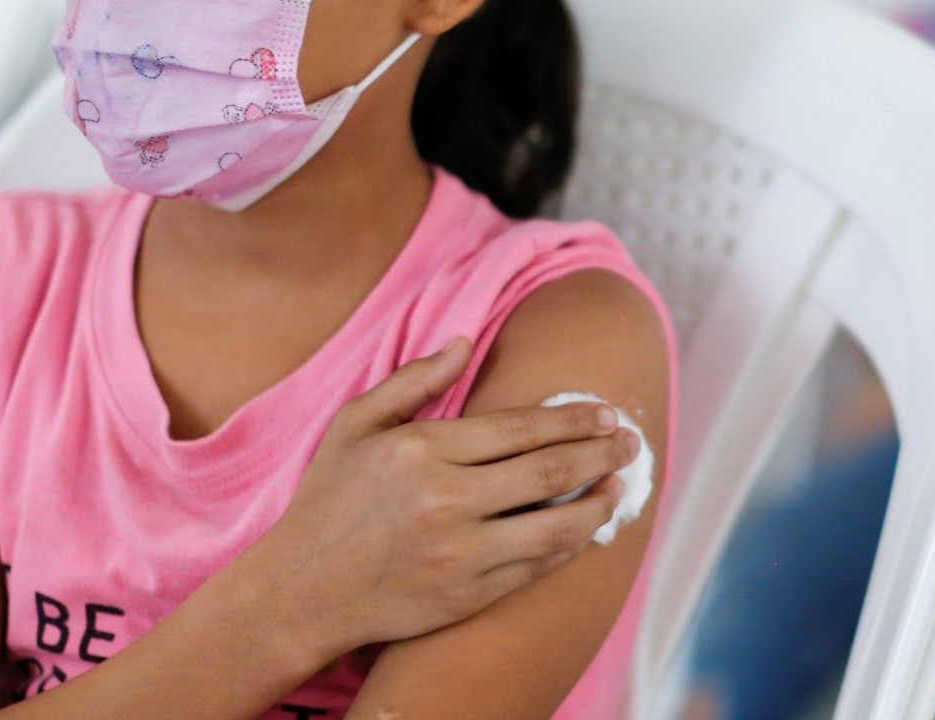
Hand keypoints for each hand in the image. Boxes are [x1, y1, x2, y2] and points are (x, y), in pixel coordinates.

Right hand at [247, 338, 641, 663]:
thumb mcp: (355, 426)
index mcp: (422, 450)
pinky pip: (536, 567)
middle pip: (549, 472)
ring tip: (620, 485)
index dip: (573, 419)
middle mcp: (445, 500)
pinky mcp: (468, 595)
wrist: (302, 592)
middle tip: (631, 441)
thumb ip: (413, 380)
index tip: (606, 413)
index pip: (520, 428)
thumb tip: (465, 340)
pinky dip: (570, 546)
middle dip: (601, 453)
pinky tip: (588, 528)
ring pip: (556, 526)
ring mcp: (460, 552)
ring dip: (599, 502)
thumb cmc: (328, 501)